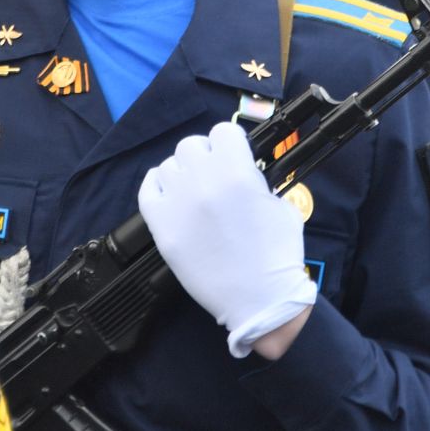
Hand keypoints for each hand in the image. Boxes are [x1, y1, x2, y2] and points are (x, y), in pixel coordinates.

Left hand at [139, 121, 316, 358]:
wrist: (259, 299)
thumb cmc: (277, 256)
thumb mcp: (281, 206)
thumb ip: (257, 182)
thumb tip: (243, 173)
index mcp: (237, 172)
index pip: (223, 131)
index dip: (231, 143)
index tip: (234, 155)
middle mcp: (203, 181)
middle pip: (192, 145)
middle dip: (205, 156)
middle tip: (215, 176)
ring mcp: (178, 203)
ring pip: (169, 165)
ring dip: (183, 173)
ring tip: (194, 192)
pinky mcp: (161, 226)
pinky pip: (148, 189)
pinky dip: (158, 187)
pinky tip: (171, 196)